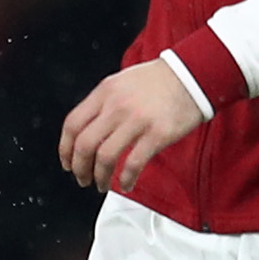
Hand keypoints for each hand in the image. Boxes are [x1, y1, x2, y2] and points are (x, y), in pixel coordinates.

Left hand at [61, 60, 207, 193]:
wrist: (193, 75)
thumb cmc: (161, 79)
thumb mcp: (122, 82)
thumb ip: (103, 103)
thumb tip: (89, 129)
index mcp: (105, 92)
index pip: (73, 125)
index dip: (65, 149)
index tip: (67, 161)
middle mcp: (117, 106)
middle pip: (85, 144)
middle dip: (80, 168)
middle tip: (82, 178)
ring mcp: (137, 121)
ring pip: (105, 156)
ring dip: (100, 176)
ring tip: (102, 184)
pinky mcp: (158, 134)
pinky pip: (134, 163)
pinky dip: (126, 178)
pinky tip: (126, 183)